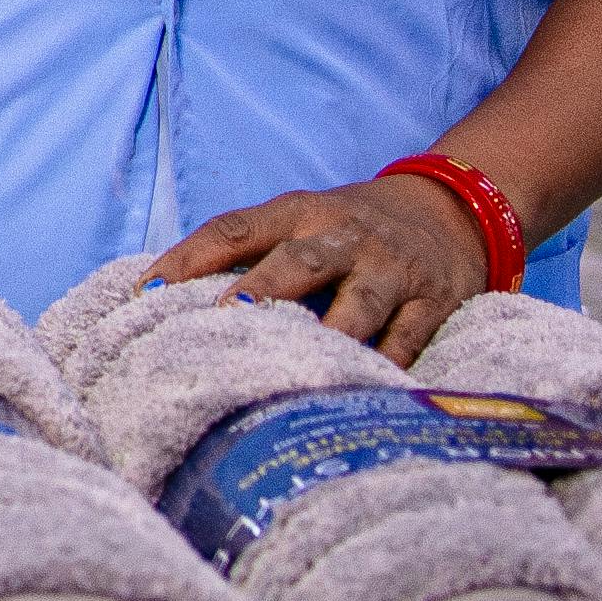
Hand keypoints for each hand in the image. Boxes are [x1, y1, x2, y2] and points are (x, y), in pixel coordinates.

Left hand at [155, 173, 493, 365]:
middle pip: (298, 261)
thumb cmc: (350, 228)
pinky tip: (360, 390)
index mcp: (300, 211)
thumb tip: (164, 298)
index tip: (147, 292)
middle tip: (225, 320)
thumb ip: (248, 252)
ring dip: (330, 331)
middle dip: (261, 290)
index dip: (190, 257)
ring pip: (359, 301)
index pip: (234, 229)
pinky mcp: (434, 302)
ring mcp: (392, 269)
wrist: (454, 210)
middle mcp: (345, 235)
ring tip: (297, 363)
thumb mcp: (302, 220)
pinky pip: (408, 338)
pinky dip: (386, 365)